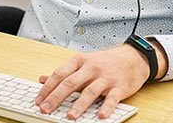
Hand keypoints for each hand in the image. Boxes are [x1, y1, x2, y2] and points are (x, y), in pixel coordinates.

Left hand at [34, 45, 148, 119]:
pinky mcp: (120, 86)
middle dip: (56, 97)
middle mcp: (92, 68)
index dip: (47, 88)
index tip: (38, 100)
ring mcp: (106, 77)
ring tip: (70, 116)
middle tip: (46, 109)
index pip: (60, 74)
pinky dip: (106, 107)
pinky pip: (112, 98)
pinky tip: (101, 116)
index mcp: (80, 61)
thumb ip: (63, 72)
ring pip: (90, 91)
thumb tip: (42, 79)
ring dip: (79, 105)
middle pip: (71, 82)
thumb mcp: (83, 62)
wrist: (133, 57)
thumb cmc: (106, 61)